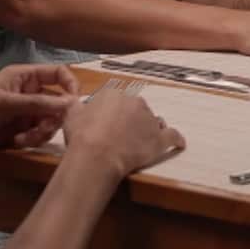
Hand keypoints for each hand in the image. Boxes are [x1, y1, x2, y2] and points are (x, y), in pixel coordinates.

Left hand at [0, 64, 78, 158]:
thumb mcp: (6, 104)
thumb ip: (38, 103)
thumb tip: (70, 103)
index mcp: (24, 76)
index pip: (58, 73)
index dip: (70, 85)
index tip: (75, 104)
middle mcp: (29, 92)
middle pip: (58, 102)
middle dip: (53, 117)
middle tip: (44, 128)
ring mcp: (27, 112)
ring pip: (51, 120)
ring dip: (42, 131)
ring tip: (25, 138)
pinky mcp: (23, 129)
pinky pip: (40, 134)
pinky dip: (33, 139)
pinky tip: (17, 141)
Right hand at [62, 87, 185, 178]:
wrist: (96, 155)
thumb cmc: (82, 134)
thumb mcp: (71, 114)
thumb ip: (77, 106)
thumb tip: (74, 103)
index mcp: (114, 94)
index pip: (117, 99)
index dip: (113, 112)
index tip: (108, 122)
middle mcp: (135, 102)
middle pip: (137, 108)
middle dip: (132, 119)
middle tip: (122, 134)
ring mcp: (150, 120)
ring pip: (154, 121)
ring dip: (149, 128)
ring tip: (143, 140)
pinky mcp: (159, 139)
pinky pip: (172, 136)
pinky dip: (176, 140)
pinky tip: (178, 143)